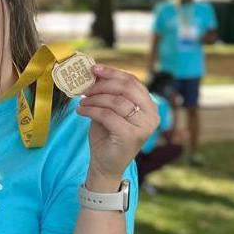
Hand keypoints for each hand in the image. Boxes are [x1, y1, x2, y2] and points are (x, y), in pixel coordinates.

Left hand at [78, 65, 158, 191]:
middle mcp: (152, 115)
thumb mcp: (108, 109)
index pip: (133, 81)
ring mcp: (144, 126)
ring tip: (82, 102)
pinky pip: (108, 115)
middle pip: (127, 88)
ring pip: (116, 101)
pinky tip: (81, 111)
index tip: (94, 69)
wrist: (105, 164)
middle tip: (85, 88)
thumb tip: (94, 71)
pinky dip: (91, 110)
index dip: (113, 73)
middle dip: (102, 85)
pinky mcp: (131, 136)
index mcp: (149, 105)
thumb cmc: (107, 135)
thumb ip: (106, 93)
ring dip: (94, 99)